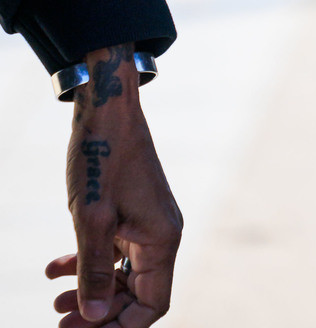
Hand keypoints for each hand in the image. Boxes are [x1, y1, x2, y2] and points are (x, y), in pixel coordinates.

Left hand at [46, 47, 182, 324]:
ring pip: (121, 276)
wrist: (106, 109)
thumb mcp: (91, 220)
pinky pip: (112, 251)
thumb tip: (93, 319)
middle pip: (135, 295)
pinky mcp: (131, 212)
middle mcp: (161, 234)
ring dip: (90, 291)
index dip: (120, 327)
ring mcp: (146, 222)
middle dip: (99, 314)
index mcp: (162, 239)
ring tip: (54, 301)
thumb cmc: (102, 158)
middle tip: (59, 319)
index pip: (151, 304)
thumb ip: (93, 272)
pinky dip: (86, 263)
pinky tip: (54, 268)